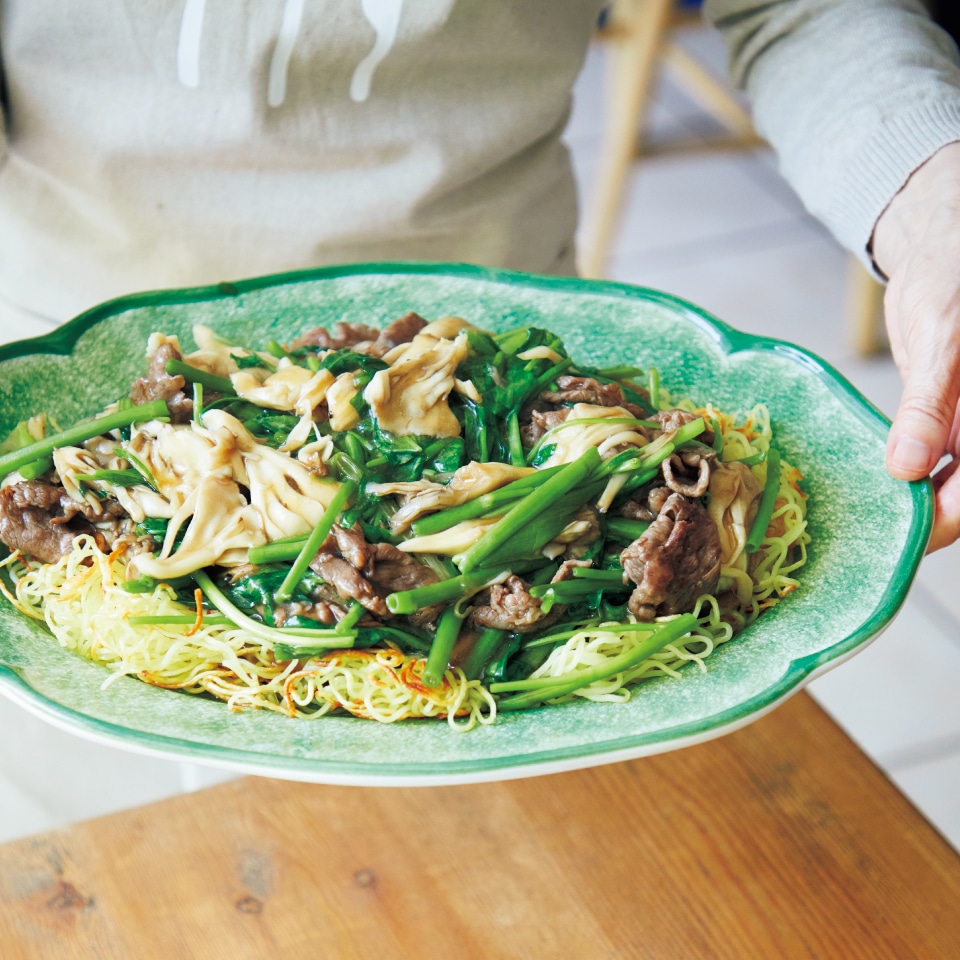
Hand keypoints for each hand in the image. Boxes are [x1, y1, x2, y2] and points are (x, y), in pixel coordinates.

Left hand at [873, 141, 959, 551]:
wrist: (942, 247)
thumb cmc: (956, 280)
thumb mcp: (945, 339)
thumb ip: (931, 404)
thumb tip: (908, 466)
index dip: (945, 519)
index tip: (904, 543)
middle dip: (923, 520)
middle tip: (865, 543)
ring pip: (944, 481)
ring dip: (909, 503)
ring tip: (859, 526)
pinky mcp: (944, 420)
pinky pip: (924, 457)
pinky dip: (900, 474)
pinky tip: (868, 487)